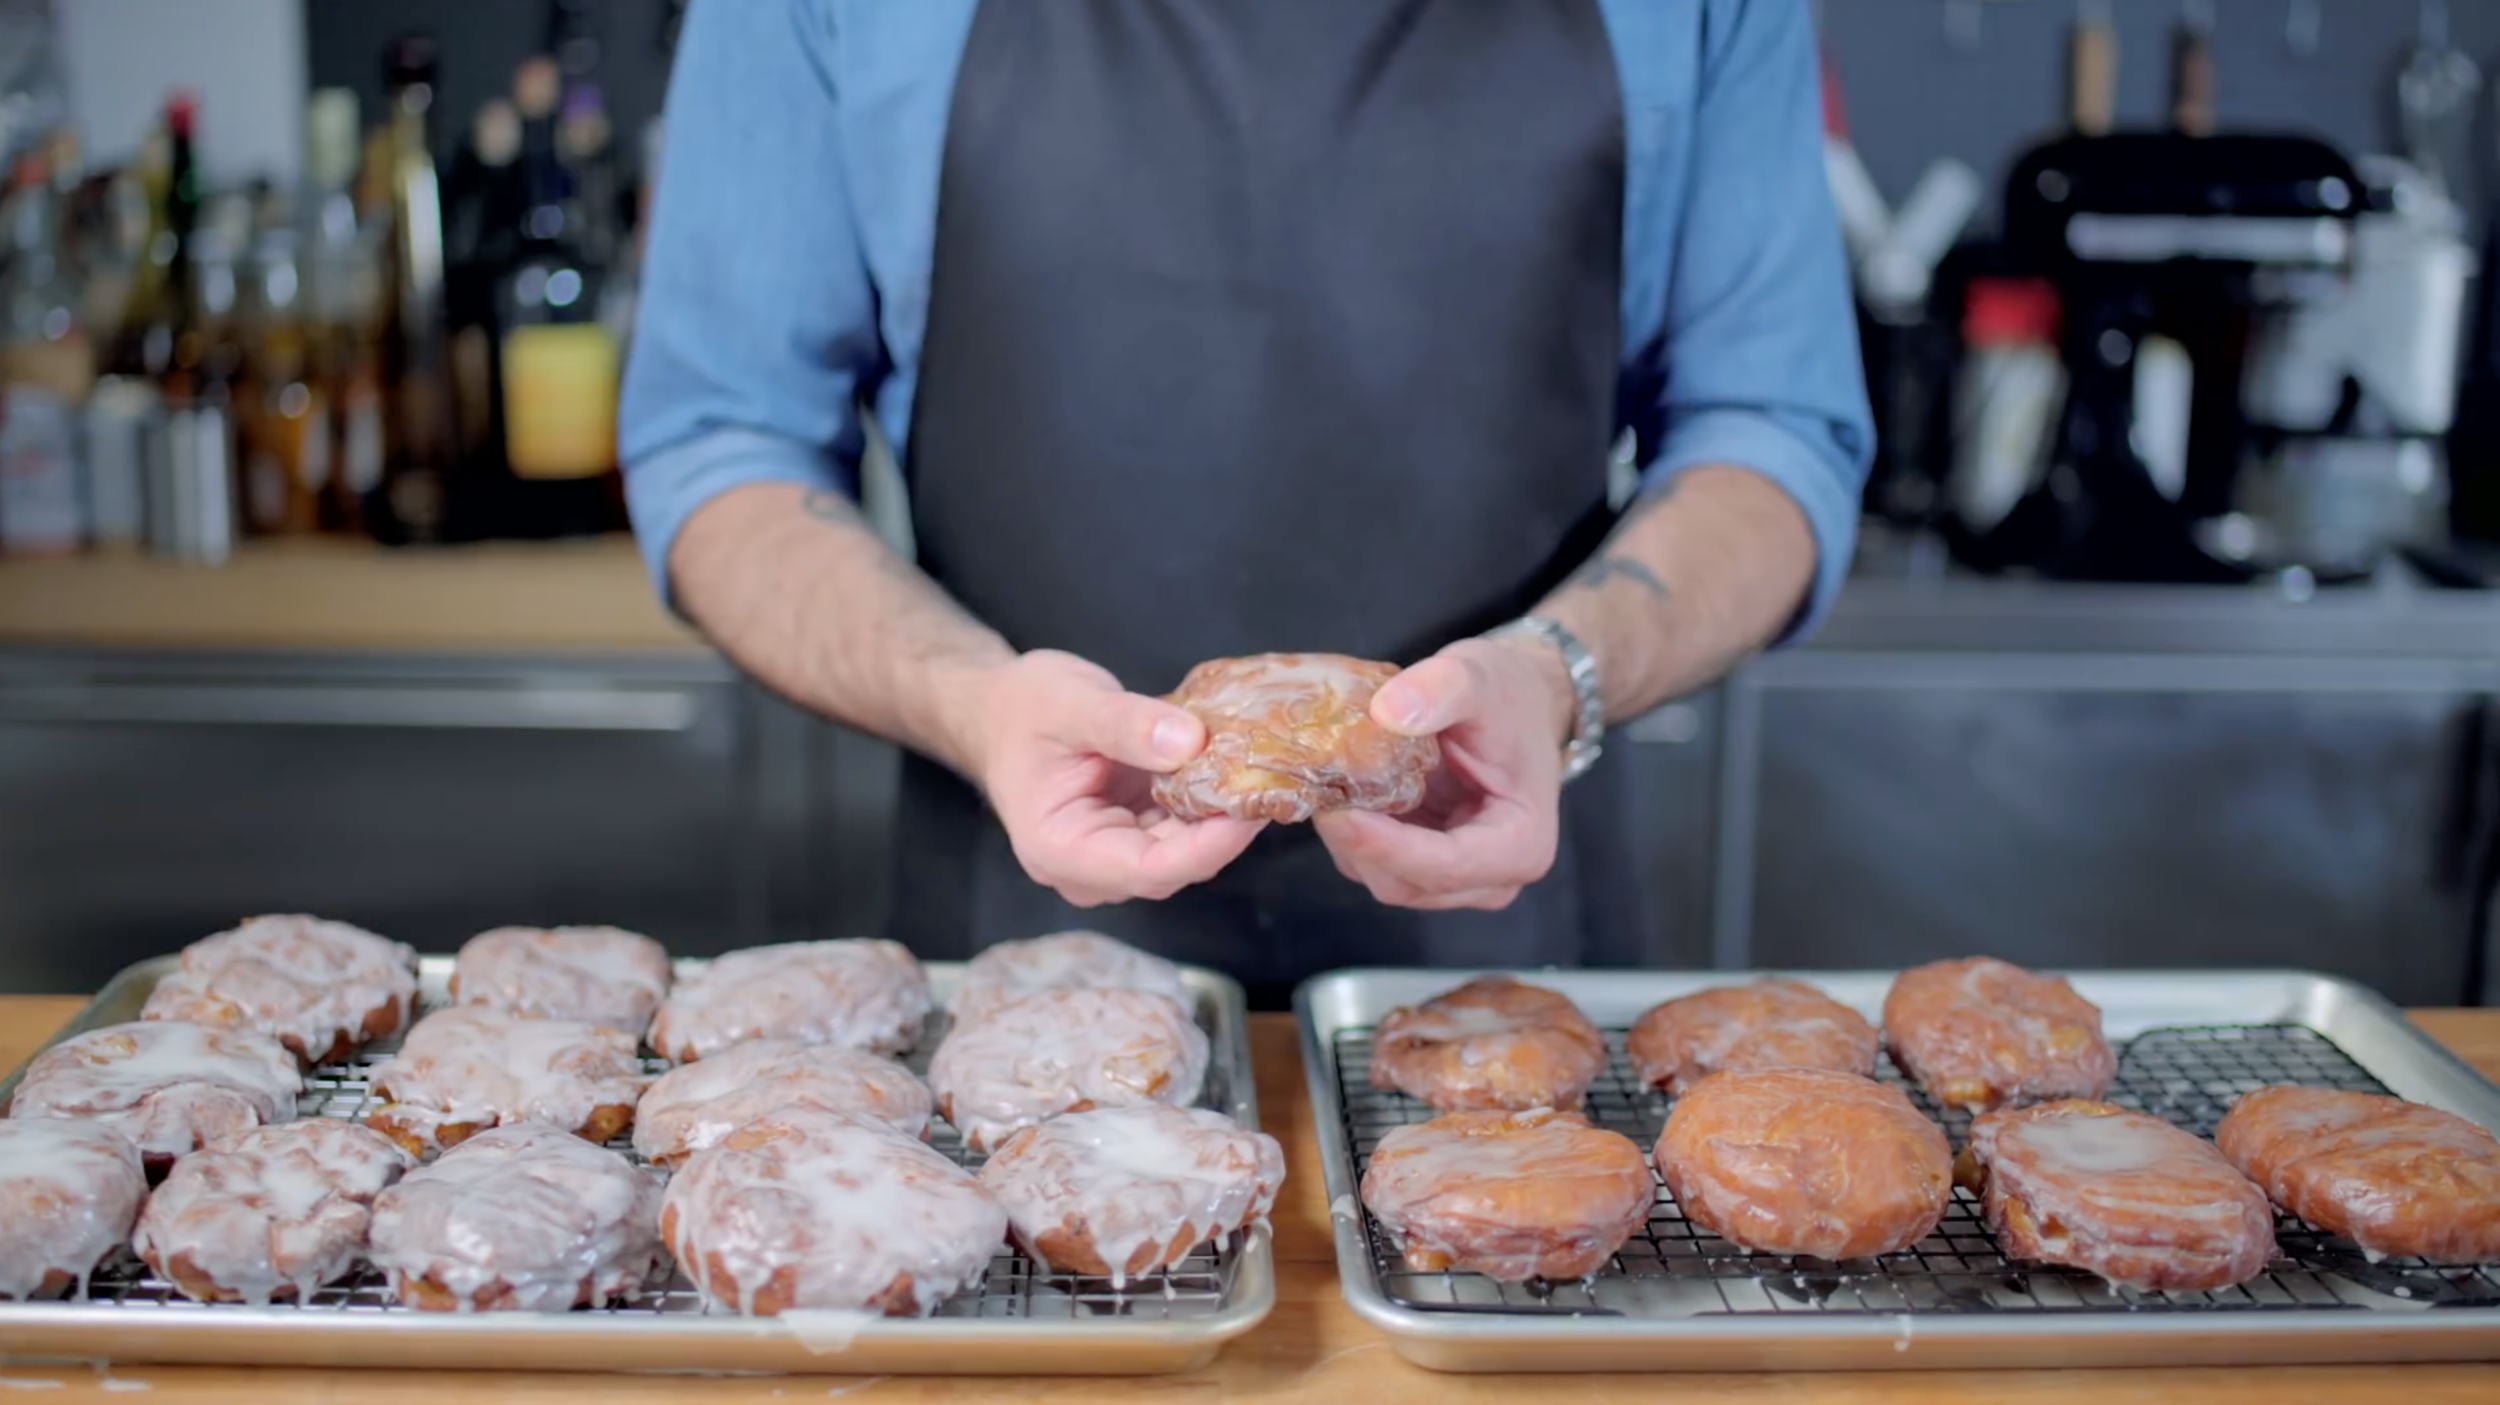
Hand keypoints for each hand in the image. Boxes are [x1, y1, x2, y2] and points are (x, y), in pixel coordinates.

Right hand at [965, 650, 1265, 906]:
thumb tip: (1190, 742)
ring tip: (1260, 766)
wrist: (1003, 712)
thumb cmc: (1022, 709)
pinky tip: (1237, 766)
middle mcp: (1090, 869)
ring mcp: (1116, 855)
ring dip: (1223, 812)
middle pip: (1176, 865)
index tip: (1252, 804)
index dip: (1209, 844)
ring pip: (1187, 850)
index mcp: (1060, 850)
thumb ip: (1125, 724)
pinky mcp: (1137, 835)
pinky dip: (1212, 800)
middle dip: (1225, 825)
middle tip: (1271, 774)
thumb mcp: (1069, 703)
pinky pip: (1185, 829)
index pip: (1149, 868)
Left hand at [1313, 634, 1573, 910]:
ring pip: (1384, 878)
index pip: (1445, 867)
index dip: (1385, 847)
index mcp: (1522, 844)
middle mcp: (1493, 877)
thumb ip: (1440, 689)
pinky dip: (1353, 832)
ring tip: (1327, 782)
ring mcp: (1459, 878)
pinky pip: (1377, 862)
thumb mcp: (1479, 676)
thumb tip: (1386, 712)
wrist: (1520, 702)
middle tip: (1317, 786)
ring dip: (1348, 837)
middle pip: (1407, 883)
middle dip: (1356, 841)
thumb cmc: (1509, 694)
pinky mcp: (1426, 864)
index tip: (1337, 814)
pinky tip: (1341, 790)